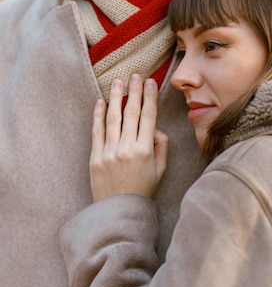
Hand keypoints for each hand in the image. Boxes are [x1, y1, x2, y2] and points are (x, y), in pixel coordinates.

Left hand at [89, 74, 168, 200]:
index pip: (149, 117)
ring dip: (115, 98)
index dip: (149, 97)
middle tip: (135, 75)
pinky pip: (97, 132)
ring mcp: (109, 153)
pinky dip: (98, 115)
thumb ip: (161, 147)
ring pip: (112, 119)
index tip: (150, 82)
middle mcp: (127, 149)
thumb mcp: (160, 171)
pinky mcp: (95, 158)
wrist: (118, 211)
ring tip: (117, 82)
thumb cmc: (143, 190)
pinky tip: (100, 102)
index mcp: (146, 151)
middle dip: (133, 92)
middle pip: (131, 113)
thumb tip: (156, 128)